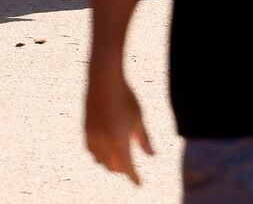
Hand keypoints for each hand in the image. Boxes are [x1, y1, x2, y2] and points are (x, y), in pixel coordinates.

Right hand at [85, 66, 153, 182]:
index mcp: (119, 141)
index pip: (127, 167)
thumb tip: (152, 155)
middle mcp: (104, 143)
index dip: (134, 177)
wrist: (104, 81)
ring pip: (100, 161)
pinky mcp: (86, 131)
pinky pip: (91, 151)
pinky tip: (104, 150)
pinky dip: (99, 155)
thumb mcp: (139, 117)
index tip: (139, 184)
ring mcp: (92, 138)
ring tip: (118, 161)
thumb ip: (143, 138)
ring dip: (110, 163)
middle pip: (113, 166)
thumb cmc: (126, 97)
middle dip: (122, 170)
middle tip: (130, 170)